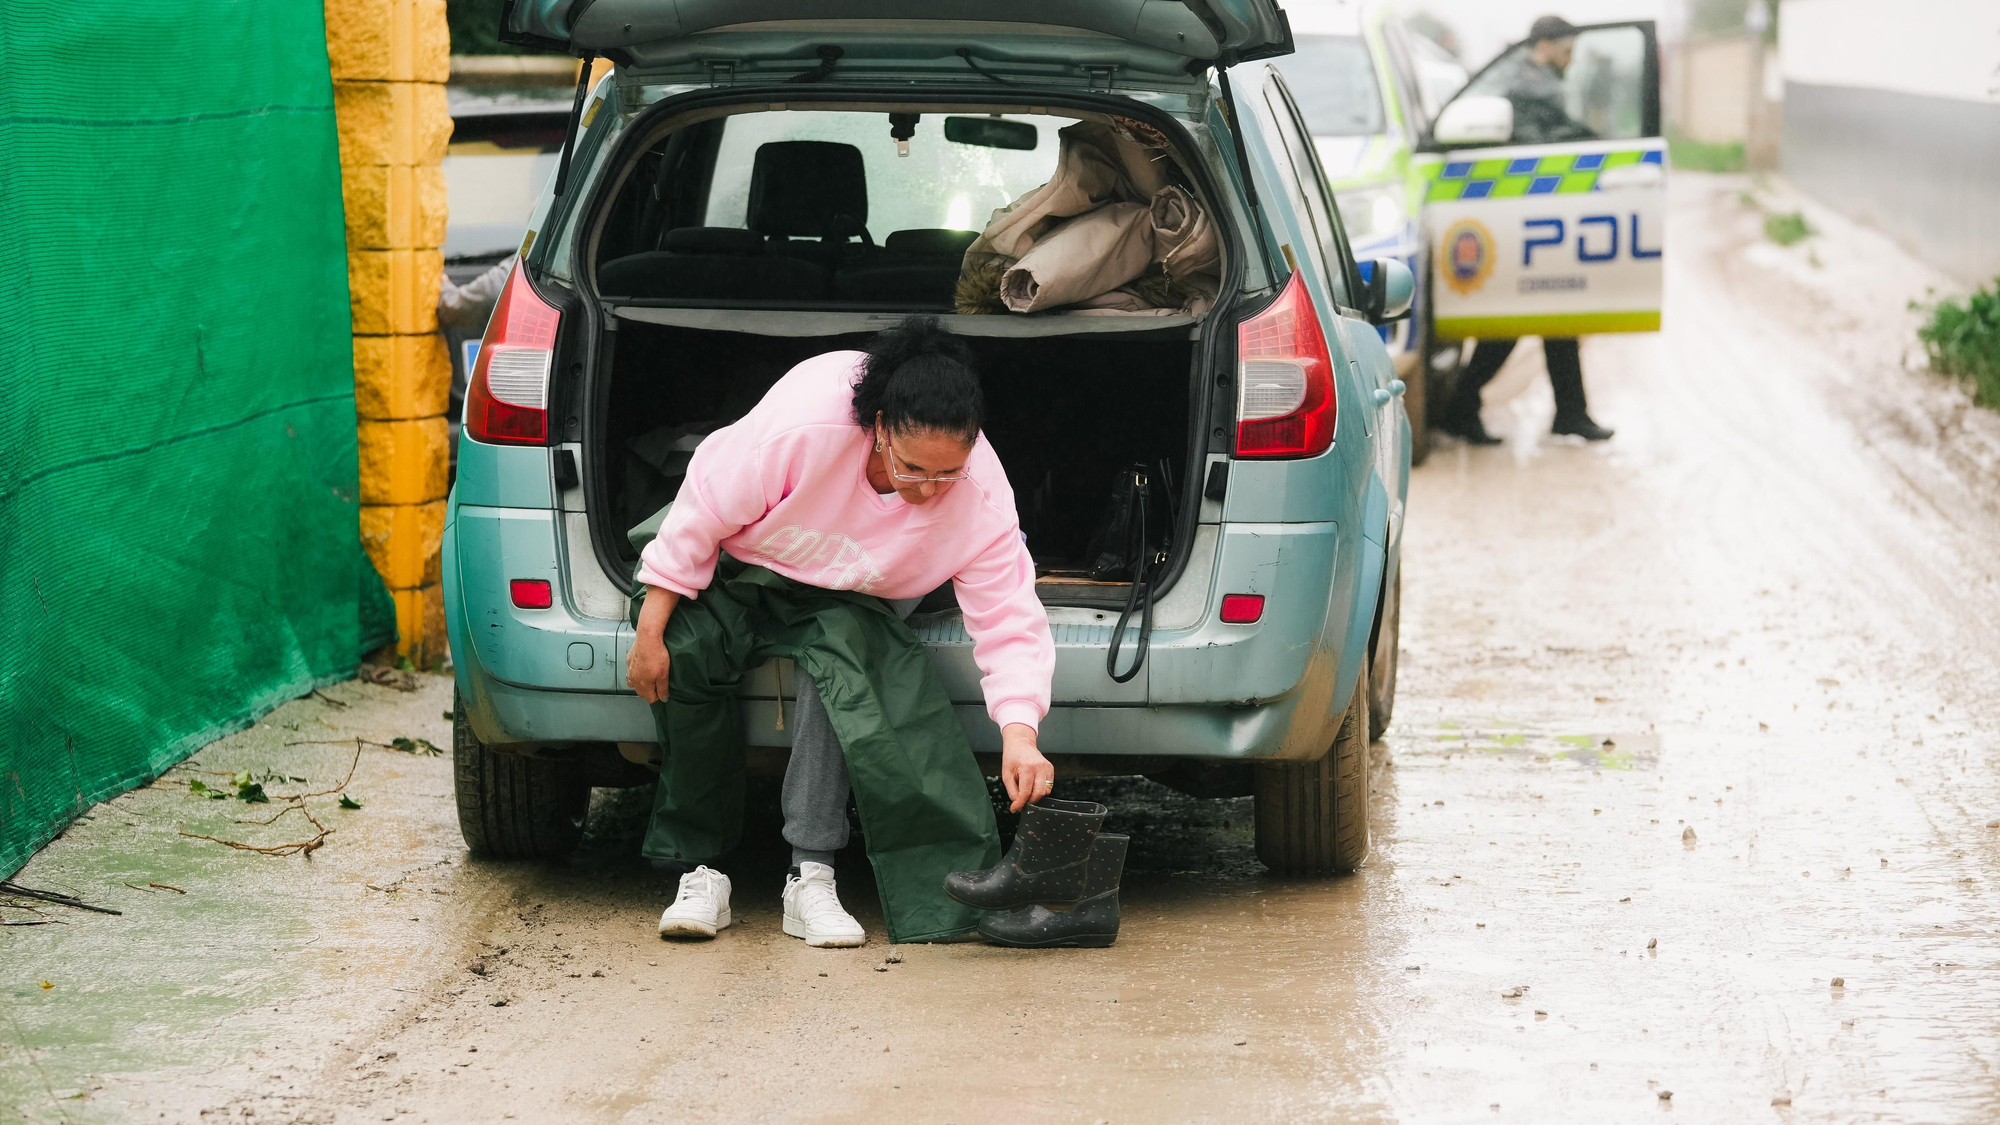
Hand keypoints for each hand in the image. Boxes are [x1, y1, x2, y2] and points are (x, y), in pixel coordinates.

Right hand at [627, 585, 678, 702]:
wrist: (648, 637)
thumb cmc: (656, 654)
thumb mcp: (664, 674)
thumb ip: (663, 688)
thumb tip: (663, 698)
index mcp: (643, 684)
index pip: (649, 699)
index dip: (658, 697)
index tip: (663, 692)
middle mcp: (634, 678)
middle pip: (640, 692)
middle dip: (649, 691)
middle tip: (658, 685)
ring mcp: (630, 669)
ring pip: (633, 683)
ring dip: (640, 683)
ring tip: (649, 678)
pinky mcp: (629, 660)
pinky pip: (631, 671)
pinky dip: (636, 672)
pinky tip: (642, 667)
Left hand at [999, 723, 1052, 811]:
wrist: (1021, 743)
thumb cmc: (1012, 757)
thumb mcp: (1006, 774)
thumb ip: (1012, 790)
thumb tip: (1017, 804)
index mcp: (1027, 768)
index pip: (1026, 792)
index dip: (1020, 803)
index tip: (1015, 809)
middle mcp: (1040, 767)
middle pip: (1038, 794)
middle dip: (1029, 801)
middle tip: (1021, 801)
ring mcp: (1047, 768)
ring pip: (1046, 791)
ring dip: (1036, 795)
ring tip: (1027, 790)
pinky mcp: (1051, 769)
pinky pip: (1049, 786)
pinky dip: (1041, 789)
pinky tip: (1033, 784)